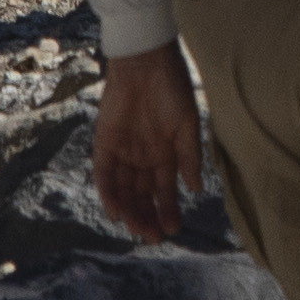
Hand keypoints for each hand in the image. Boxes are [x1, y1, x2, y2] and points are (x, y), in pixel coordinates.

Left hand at [89, 48, 201, 247]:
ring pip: (124, 190)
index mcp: (165, 154)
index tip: (172, 229)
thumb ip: (190, 156)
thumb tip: (195, 188)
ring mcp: (122, 153)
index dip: (168, 209)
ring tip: (137, 228)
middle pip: (142, 195)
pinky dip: (110, 194)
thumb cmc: (173, 89)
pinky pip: (105, 175)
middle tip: (153, 236)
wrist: (146, 63)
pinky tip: (117, 211)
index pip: (164, 190)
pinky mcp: (104, 145)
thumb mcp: (188, 124)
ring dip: (130, 211)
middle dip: (148, 216)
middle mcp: (142, 158)